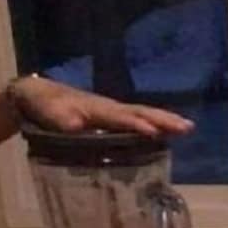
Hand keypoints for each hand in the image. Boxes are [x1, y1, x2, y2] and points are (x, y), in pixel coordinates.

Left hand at [12, 76, 193, 137]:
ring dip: (166, 119)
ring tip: (188, 126)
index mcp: (99, 110)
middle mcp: (112, 107)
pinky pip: (140, 117)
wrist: (40, 95)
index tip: (154, 133)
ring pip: (144, 113)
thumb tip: (75, 127)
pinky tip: (168, 128)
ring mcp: (115, 110)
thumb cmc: (48, 108)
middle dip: (164, 120)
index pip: (122, 117)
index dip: (137, 125)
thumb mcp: (53, 117)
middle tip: (188, 127)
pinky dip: (157, 121)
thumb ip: (65, 124)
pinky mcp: (115, 115)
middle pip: (142, 112)